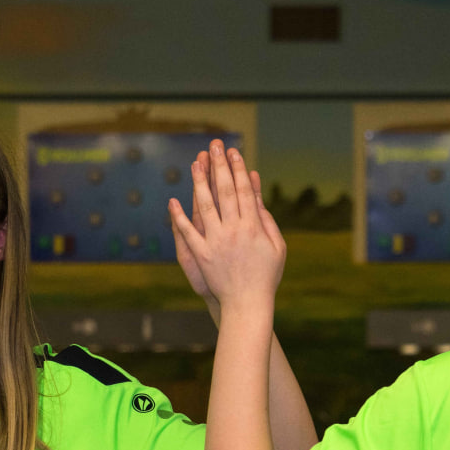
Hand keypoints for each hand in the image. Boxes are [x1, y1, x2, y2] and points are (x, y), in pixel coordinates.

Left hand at [168, 139, 284, 311]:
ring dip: (199, 182)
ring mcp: (215, 242)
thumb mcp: (276, 246)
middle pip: (225, 192)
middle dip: (220, 167)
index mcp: (253, 227)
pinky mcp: (201, 255)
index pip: (245, 191)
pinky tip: (173, 200)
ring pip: (205, 206)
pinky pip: (187, 232)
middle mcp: (234, 231)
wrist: (248, 303)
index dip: (239, 170)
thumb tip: (257, 192)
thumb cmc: (266, 275)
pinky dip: (179, 217)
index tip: (234, 152)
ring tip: (195, 163)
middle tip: (215, 146)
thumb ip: (267, 219)